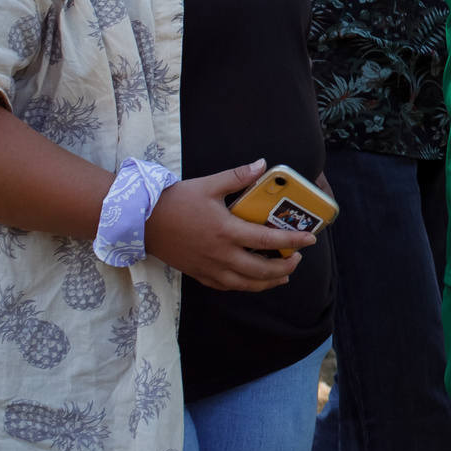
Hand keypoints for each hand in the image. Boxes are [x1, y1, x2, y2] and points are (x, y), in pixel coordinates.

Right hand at [144, 161, 313, 292]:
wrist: (141, 221)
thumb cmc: (175, 201)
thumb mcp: (209, 184)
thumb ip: (238, 176)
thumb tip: (262, 164)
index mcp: (227, 231)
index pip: (268, 240)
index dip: (292, 242)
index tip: (309, 240)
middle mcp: (221, 254)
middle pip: (261, 270)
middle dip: (284, 267)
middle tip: (296, 259)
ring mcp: (209, 267)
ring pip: (245, 284)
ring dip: (268, 282)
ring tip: (282, 276)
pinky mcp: (198, 274)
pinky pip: (226, 286)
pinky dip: (243, 286)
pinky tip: (251, 280)